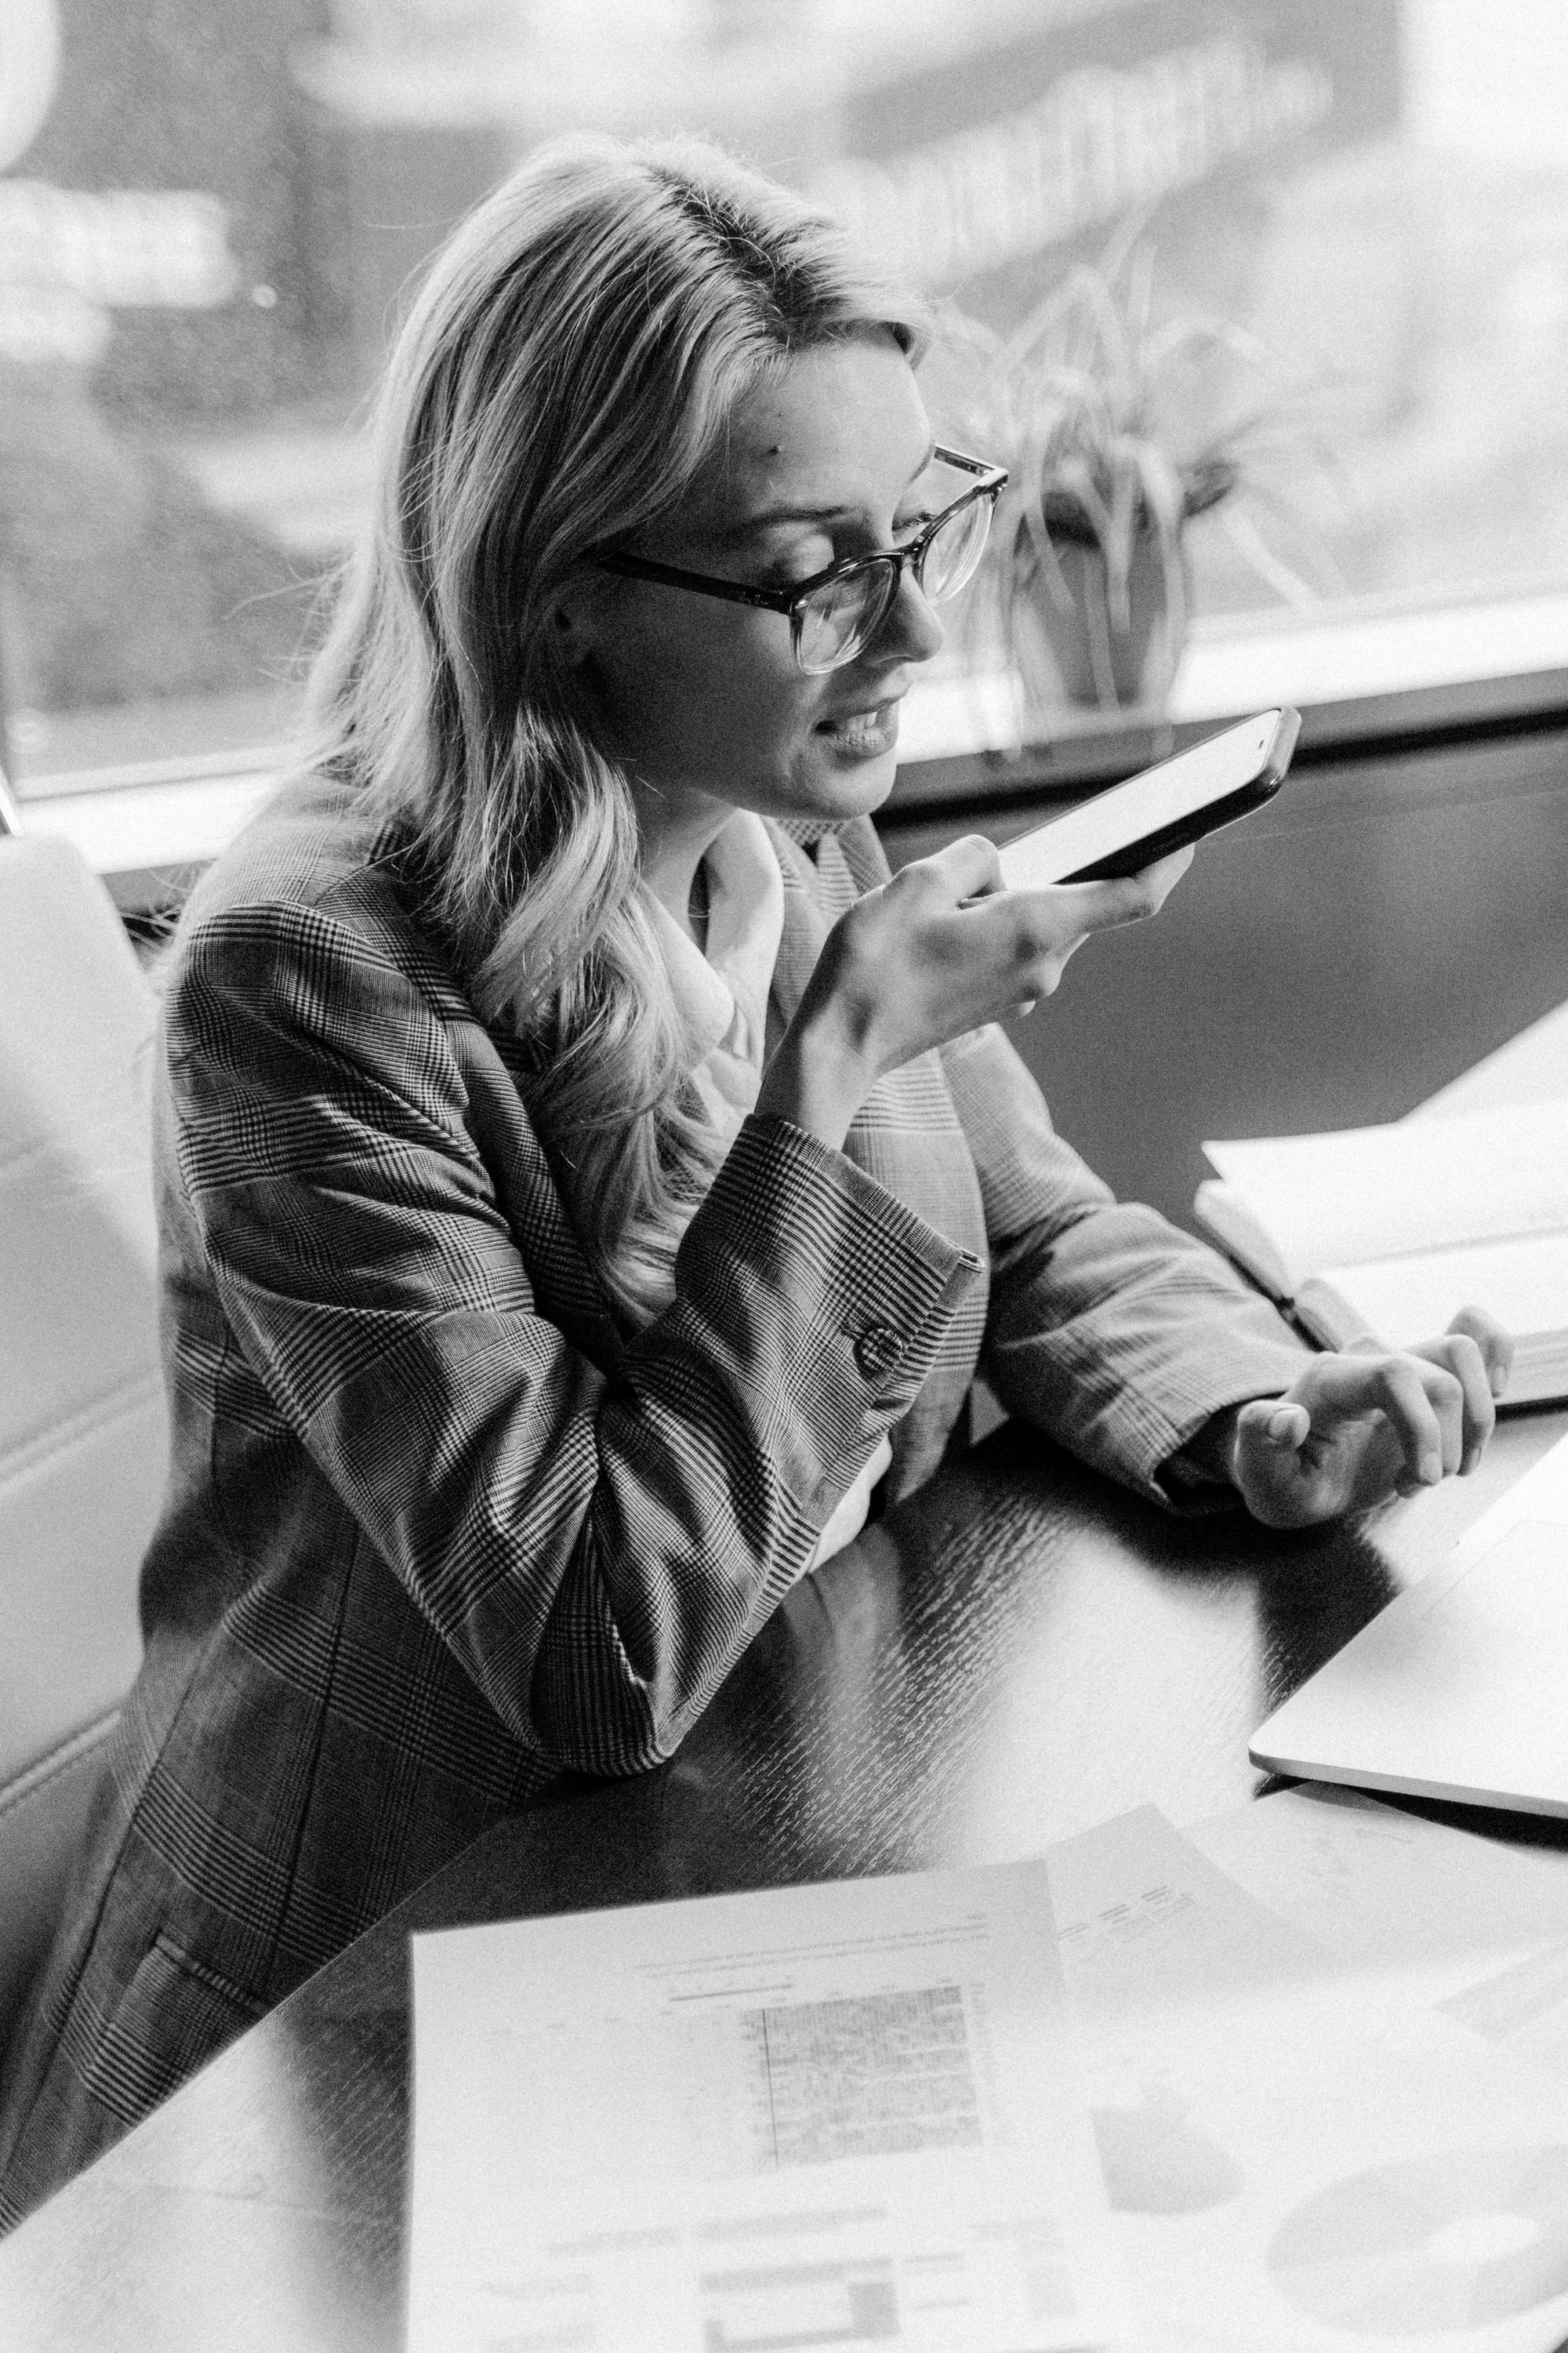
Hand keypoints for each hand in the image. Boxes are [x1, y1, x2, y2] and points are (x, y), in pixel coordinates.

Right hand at [759, 834, 1192, 1147]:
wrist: (841, 1043)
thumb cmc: (874, 963)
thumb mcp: (917, 881)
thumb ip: (973, 857)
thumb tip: (995, 868)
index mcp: (1036, 930)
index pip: (1132, 896)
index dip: (1170, 859)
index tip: (1193, 830)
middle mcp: (1043, 968)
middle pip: (1082, 905)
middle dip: (1068, 868)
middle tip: (1062, 834)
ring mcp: (1023, 993)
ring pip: (1044, 925)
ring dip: (1018, 897)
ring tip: (958, 888)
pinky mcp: (998, 1005)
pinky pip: (1018, 948)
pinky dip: (1000, 924)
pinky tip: (950, 917)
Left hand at [1225, 1308, 1513, 1527]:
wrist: (1291, 1477)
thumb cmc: (1275, 1473)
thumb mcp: (1258, 1468)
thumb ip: (1261, 1438)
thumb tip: (1288, 1421)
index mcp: (1329, 1378)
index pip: (1395, 1373)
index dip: (1424, 1426)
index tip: (1425, 1478)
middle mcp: (1365, 1359)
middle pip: (1440, 1379)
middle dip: (1445, 1446)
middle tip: (1418, 1485)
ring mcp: (1398, 1364)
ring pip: (1463, 1353)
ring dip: (1474, 1420)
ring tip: (1444, 1468)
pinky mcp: (1423, 1379)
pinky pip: (1473, 1336)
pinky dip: (1496, 1356)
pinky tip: (1493, 1393)